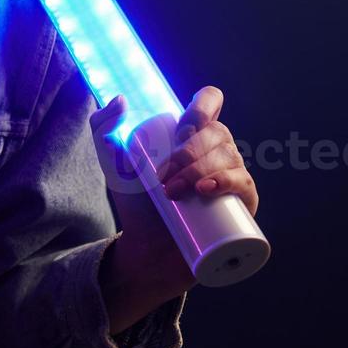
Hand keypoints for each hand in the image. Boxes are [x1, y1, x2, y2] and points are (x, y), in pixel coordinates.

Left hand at [89, 86, 259, 297]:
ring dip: (196, 170)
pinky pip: (243, 183)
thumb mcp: (112, 162)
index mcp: (193, 133)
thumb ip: (103, 127)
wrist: (147, 247)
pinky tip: (205, 189)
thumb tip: (121, 100)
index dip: (202, 106)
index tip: (180, 128)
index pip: (210, 101)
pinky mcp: (243, 202)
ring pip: (228, 156)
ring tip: (172, 192)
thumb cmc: (137, 201)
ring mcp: (232, 174)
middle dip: (187, 152)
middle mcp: (217, 149)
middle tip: (162, 176)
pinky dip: (225, 182)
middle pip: (216, 132)